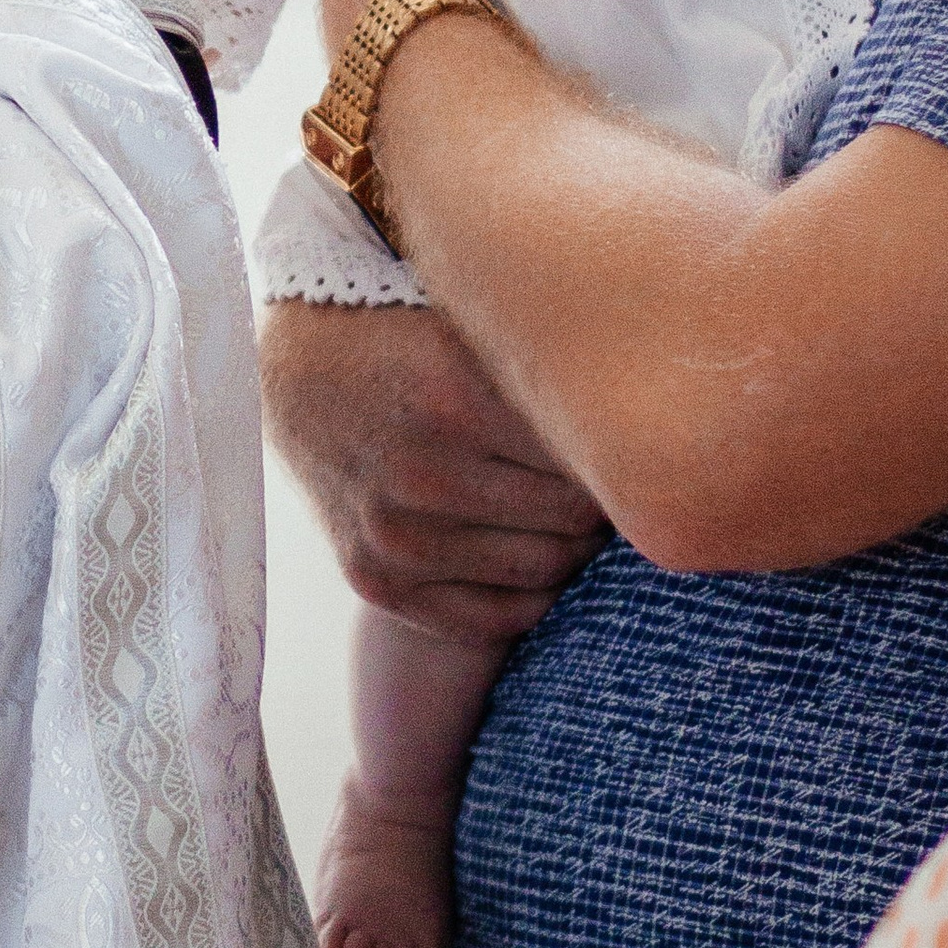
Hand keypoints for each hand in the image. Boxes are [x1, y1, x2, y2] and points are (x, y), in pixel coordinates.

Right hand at [259, 299, 601, 638]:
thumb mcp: (471, 330)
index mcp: (452, 398)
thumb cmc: (406, 342)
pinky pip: (491, 617)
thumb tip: (649, 410)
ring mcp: (394, 536)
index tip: (621, 439)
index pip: (587, 455)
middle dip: (599, 502)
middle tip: (607, 481)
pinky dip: (530, 596)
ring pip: (542, 569)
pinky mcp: (375, 581)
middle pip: (572, 517)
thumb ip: (547, 366)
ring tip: (572, 515)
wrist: (297, 380)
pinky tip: (533, 557)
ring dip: (572, 548)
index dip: (614, 449)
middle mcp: (421, 473)